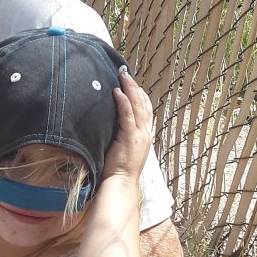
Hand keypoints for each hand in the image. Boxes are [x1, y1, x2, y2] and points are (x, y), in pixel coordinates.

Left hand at [102, 67, 154, 182]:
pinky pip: (128, 116)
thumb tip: (111, 122)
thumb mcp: (122, 147)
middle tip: (125, 72)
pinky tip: (117, 92)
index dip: (139, 93)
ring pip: (138, 106)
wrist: (120, 183)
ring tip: (122, 76)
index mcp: (144, 134)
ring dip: (130, 89)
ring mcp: (139, 135)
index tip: (130, 81)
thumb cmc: (117, 169)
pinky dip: (124, 102)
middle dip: (135, 86)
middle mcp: (145, 132)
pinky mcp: (130, 138)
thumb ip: (121, 133)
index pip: (145, 108)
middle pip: (143, 103)